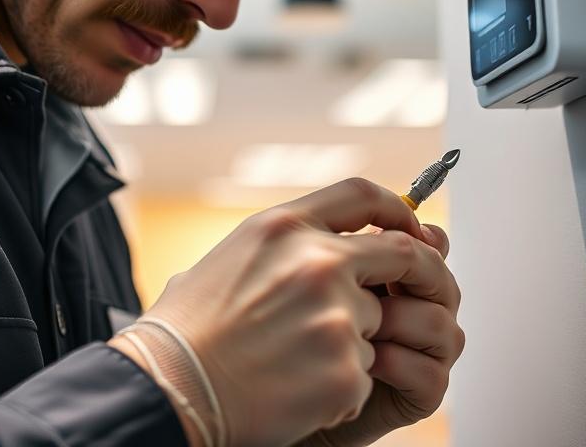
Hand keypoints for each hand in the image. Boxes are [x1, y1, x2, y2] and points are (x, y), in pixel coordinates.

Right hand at [110, 178, 460, 446]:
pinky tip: (295, 390)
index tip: (412, 227)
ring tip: (296, 360)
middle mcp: (317, 262)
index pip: (362, 195)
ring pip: (378, 324)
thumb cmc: (192, 327)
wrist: (168, 387)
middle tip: (415, 294)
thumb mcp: (235, 255)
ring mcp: (335, 317)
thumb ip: (291, 242)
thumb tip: (341, 240)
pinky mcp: (344, 371)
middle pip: (401, 255)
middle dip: (417, 274)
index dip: (396, 209)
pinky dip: (340, 386)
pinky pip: (365, 374)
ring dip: (352, 342)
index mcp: (285, 227)